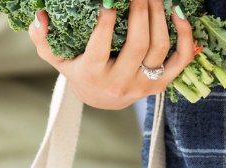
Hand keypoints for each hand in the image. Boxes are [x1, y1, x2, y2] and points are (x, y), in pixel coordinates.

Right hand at [28, 0, 194, 109]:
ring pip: (160, 48)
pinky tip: (178, 14)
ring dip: (160, 17)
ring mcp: (146, 84)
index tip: (109, 2)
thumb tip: (41, 15)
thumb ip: (44, 38)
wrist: (103, 100)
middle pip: (138, 45)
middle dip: (140, 12)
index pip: (100, 49)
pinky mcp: (163, 83)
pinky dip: (185, 36)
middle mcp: (121, 82)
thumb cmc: (79, 71)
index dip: (105, 24)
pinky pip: (181, 59)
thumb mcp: (56, 58)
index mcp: (93, 75)